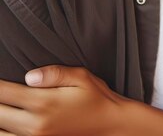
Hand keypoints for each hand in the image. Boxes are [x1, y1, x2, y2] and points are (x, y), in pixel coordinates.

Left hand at [0, 66, 125, 135]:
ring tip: (0, 106)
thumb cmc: (96, 98)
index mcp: (44, 103)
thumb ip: (54, 74)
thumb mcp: (81, 77)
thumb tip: (29, 76)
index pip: (5, 93)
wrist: (110, 125)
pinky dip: (3, 132)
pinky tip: (5, 123)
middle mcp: (35, 124)